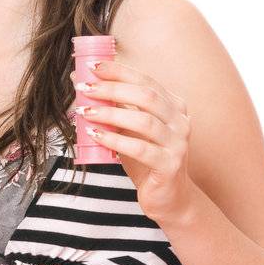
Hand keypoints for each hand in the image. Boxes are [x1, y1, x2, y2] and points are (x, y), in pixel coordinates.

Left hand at [71, 58, 198, 225]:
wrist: (168, 198)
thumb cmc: (146, 161)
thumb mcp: (130, 131)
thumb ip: (115, 109)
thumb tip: (83, 84)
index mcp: (174, 107)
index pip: (146, 81)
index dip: (119, 71)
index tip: (92, 66)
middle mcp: (180, 121)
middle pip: (147, 96)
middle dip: (112, 89)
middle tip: (85, 87)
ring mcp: (178, 144)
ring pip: (144, 121)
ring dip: (111, 113)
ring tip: (85, 111)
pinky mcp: (169, 166)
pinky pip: (141, 149)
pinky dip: (116, 140)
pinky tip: (96, 136)